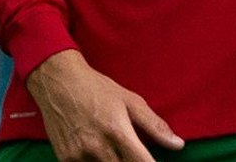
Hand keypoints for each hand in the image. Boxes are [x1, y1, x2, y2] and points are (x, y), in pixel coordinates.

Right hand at [26, 50, 183, 161]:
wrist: (56, 81)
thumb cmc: (96, 88)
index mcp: (118, 131)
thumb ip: (154, 125)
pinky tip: (97, 154)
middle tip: (130, 153)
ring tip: (113, 152)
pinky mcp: (66, 159)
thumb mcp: (129, 100)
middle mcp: (98, 147)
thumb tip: (178, 145)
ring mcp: (80, 155)